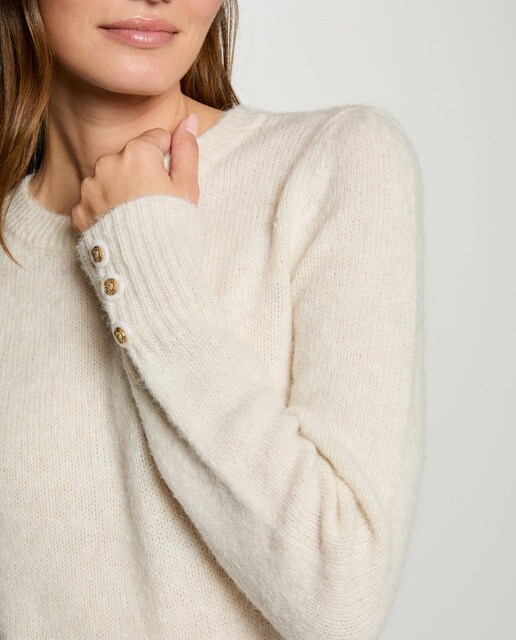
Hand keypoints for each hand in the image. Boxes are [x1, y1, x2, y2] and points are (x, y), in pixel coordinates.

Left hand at [70, 112, 198, 234]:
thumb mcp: (187, 188)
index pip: (156, 139)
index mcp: (137, 153)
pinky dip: (104, 211)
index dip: (167, 160)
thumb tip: (190, 119)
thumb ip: (187, 150)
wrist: (146, 269)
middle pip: (129, 158)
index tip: (170, 183)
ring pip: (108, 179)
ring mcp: (89, 188)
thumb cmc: (173, 228)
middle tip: (154, 204)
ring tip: (136, 217)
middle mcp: (107, 163)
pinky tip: (120, 227)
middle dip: (141, 174)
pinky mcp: (79, 212)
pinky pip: (93, 203)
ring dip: (120, 191)